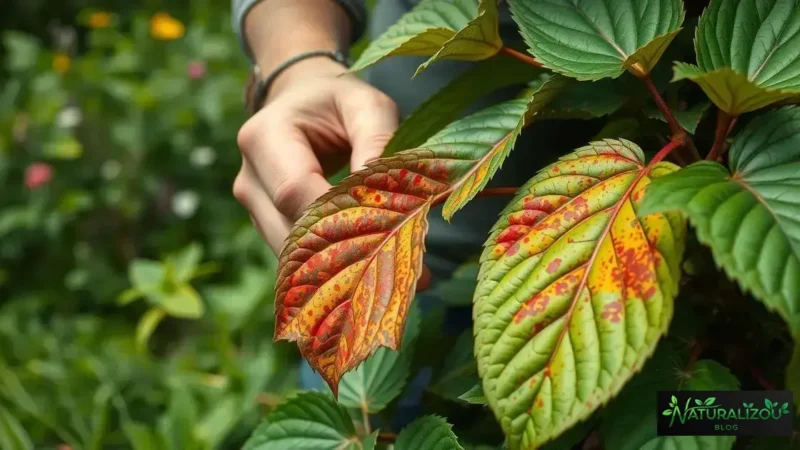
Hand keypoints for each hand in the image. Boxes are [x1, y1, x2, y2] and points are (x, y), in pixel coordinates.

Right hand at [234, 57, 399, 253]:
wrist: (303, 101)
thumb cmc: (338, 101)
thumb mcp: (367, 105)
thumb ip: (378, 141)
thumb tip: (389, 195)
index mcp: (263, 137)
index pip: (295, 192)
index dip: (338, 215)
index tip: (391, 229)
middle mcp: (249, 178)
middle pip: (290, 231)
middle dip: (344, 250)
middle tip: (403, 265)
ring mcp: (254, 208)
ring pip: (293, 253)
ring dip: (340, 264)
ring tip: (395, 270)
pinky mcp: (267, 226)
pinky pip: (298, 255)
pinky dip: (333, 261)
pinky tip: (373, 263)